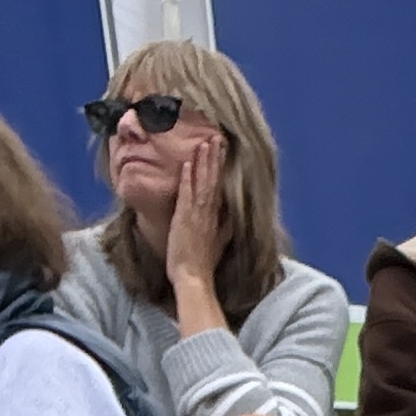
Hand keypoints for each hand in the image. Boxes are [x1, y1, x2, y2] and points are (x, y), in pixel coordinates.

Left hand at [163, 131, 225, 295]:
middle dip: (214, 158)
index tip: (221, 151)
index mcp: (215, 218)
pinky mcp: (185, 220)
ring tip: (205, 143)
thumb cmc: (202, 264)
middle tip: (216, 137)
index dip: (220, 168)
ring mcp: (197, 215)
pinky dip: (188, 180)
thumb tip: (231, 218)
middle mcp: (208, 213)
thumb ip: (224, 229)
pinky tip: (187, 164)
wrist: (194, 278)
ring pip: (202, 183)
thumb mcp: (218, 245)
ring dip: (203, 163)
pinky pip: (186, 195)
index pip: (218, 187)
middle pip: (213, 180)